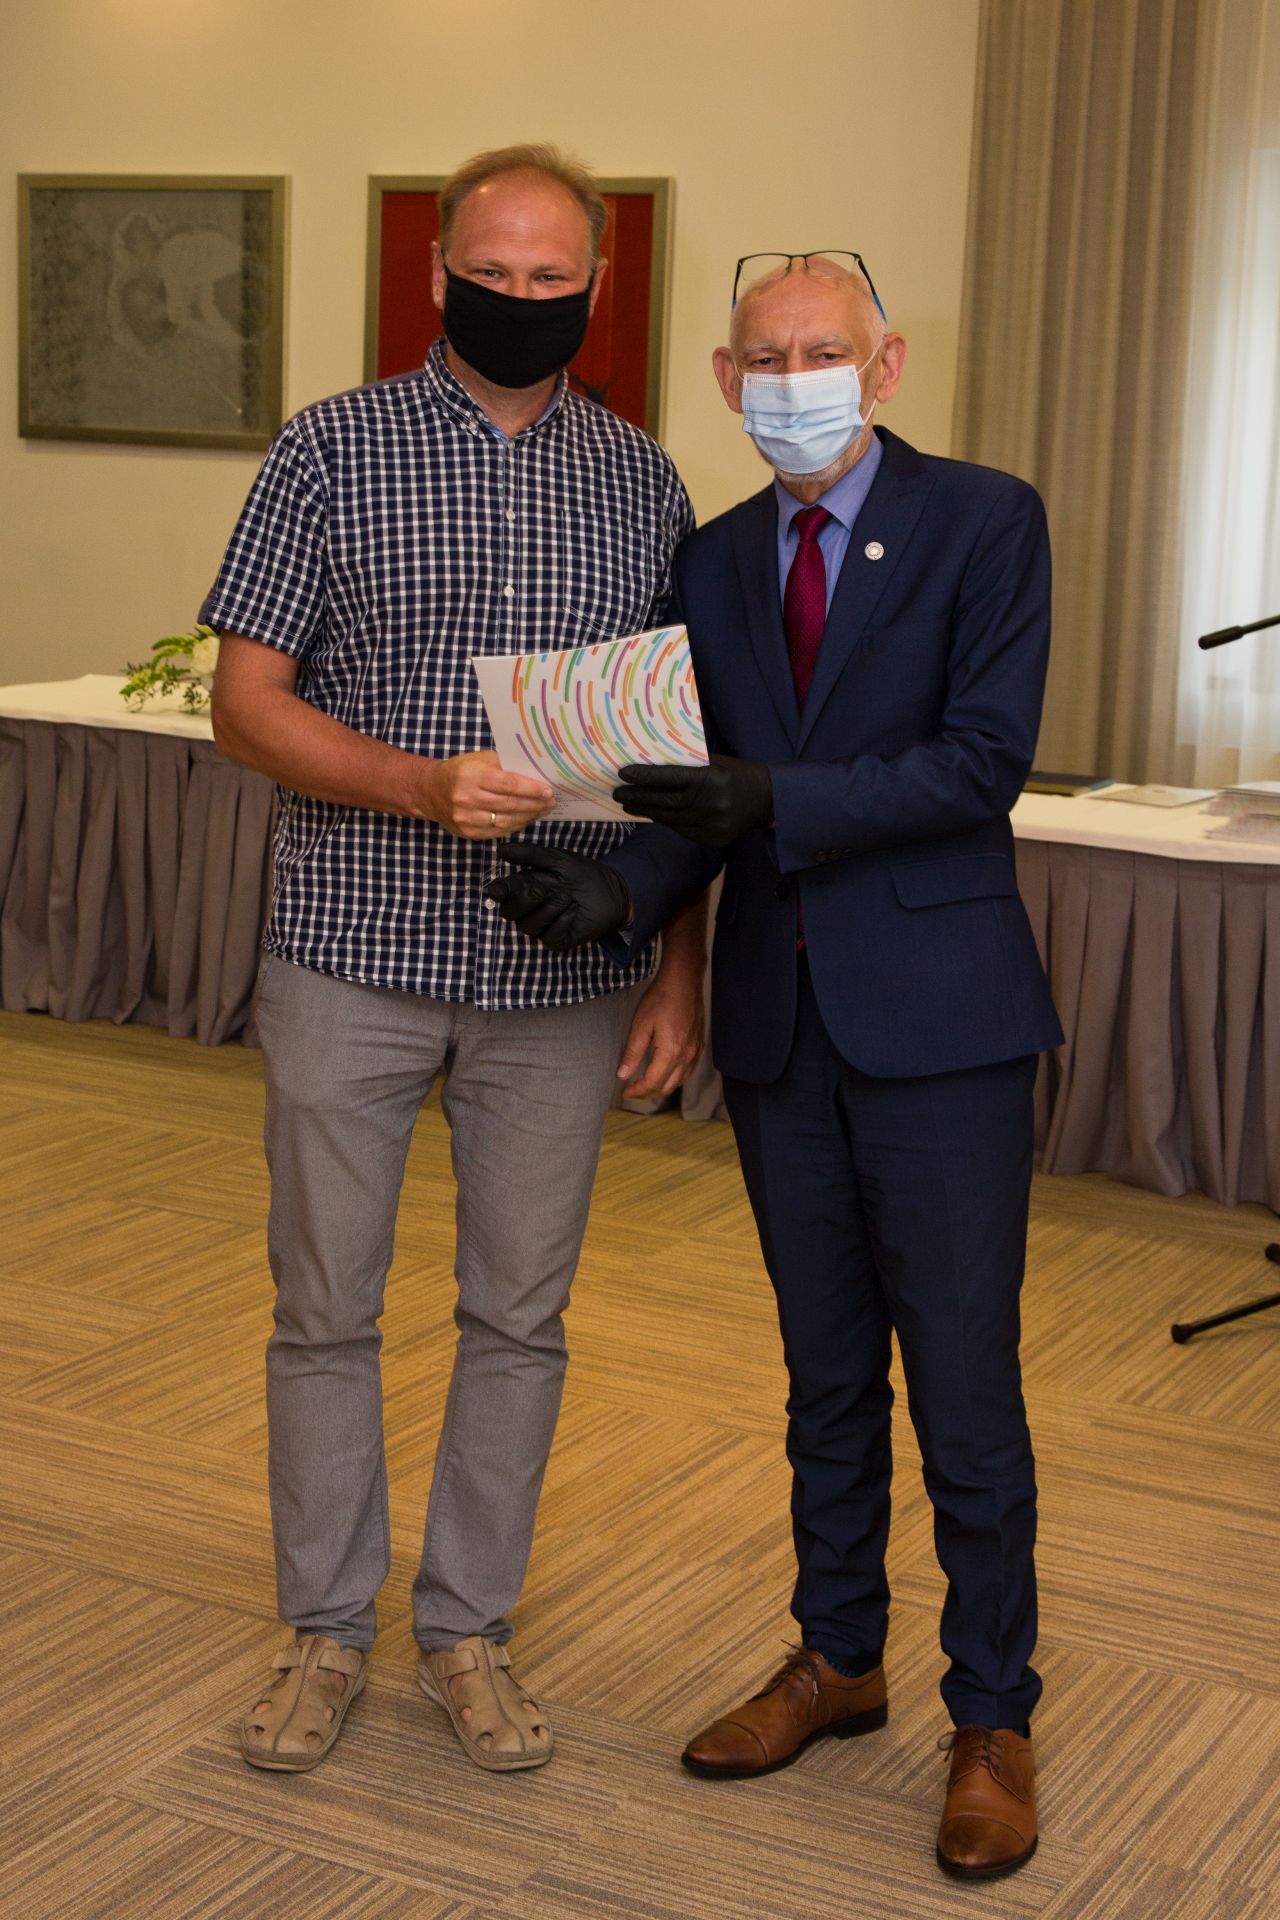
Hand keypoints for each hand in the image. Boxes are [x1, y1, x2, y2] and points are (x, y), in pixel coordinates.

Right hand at [424, 750, 552, 838]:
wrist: (431, 791)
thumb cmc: (460, 771)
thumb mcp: (479, 760)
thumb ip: (504, 765)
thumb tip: (534, 774)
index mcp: (472, 776)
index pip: (508, 784)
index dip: (531, 789)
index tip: (548, 790)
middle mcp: (467, 798)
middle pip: (509, 804)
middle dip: (534, 804)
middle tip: (551, 801)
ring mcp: (467, 818)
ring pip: (506, 821)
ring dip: (528, 816)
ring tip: (542, 810)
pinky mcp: (468, 833)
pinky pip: (498, 832)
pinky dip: (516, 826)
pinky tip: (526, 819)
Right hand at [486, 842, 631, 949]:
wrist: (611, 890)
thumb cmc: (583, 873)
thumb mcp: (557, 859)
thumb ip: (530, 855)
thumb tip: (500, 850)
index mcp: (525, 887)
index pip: (502, 894)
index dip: (497, 892)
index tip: (499, 891)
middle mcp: (529, 908)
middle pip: (509, 912)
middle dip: (528, 899)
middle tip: (548, 888)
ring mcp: (542, 926)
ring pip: (527, 926)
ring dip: (549, 909)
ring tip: (568, 897)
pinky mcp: (557, 939)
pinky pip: (548, 936)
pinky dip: (561, 920)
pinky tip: (574, 910)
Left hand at [613, 755, 772, 845]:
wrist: (767, 798)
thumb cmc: (735, 773)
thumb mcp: (714, 762)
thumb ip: (687, 766)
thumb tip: (652, 763)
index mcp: (711, 778)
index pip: (671, 777)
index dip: (645, 776)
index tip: (624, 773)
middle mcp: (711, 803)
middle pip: (665, 802)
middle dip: (638, 797)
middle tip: (618, 793)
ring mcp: (712, 824)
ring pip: (671, 819)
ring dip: (647, 812)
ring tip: (629, 804)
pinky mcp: (714, 839)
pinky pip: (683, 831)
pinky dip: (666, 822)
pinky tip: (654, 815)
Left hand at [616, 969, 705, 1098]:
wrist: (683, 981)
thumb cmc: (660, 999)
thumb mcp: (640, 1025)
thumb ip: (632, 1053)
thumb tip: (623, 1075)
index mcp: (671, 1052)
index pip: (653, 1083)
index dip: (637, 1092)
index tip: (625, 1092)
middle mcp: (686, 1056)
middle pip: (667, 1087)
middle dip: (648, 1093)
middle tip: (632, 1090)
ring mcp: (695, 1051)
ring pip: (679, 1081)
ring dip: (662, 1087)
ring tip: (645, 1084)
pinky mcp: (699, 1045)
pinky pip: (688, 1071)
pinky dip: (675, 1077)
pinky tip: (665, 1072)